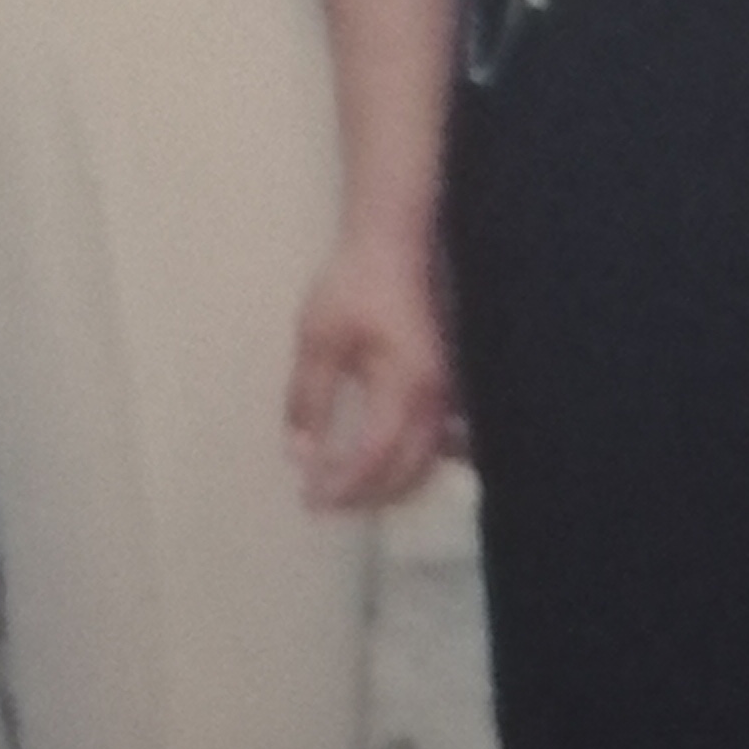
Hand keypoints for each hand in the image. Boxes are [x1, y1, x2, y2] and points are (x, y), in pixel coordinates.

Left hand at [286, 224, 453, 512]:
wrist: (397, 246)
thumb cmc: (353, 286)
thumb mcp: (317, 339)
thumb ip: (308, 400)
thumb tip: (299, 455)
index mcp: (404, 386)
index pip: (375, 456)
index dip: (344, 484)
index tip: (310, 499)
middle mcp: (436, 400)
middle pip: (407, 471)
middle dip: (365, 495)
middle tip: (323, 503)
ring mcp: (449, 396)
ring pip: (428, 462)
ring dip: (390, 485)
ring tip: (348, 491)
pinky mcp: (449, 388)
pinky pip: (440, 444)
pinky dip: (414, 464)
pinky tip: (387, 466)